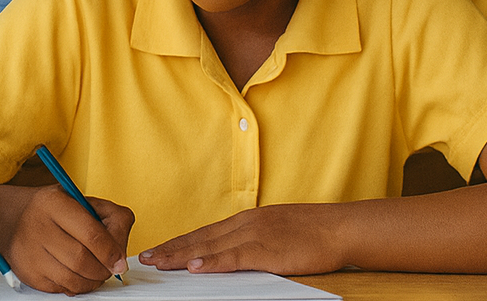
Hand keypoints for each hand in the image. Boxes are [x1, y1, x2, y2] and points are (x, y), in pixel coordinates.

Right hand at [9, 189, 132, 293]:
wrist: (16, 219)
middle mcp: (38, 227)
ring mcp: (30, 252)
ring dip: (92, 281)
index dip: (111, 252)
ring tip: (96, 271)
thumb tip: (120, 255)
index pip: (91, 234)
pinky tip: (79, 274)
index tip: (121, 261)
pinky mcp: (28, 273)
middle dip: (103, 269)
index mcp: (54, 203)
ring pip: (72, 279)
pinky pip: (62, 288)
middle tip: (110, 267)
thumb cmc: (57, 210)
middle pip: (82, 260)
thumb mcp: (83, 200)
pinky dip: (77, 286)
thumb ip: (110, 217)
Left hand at [140, 205, 344, 275]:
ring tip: (158, 262)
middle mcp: (246, 224)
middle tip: (146, 257)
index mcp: (248, 220)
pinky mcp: (267, 251)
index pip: (205, 232)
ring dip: (181, 255)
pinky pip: (234, 258)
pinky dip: (212, 262)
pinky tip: (195, 267)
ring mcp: (255, 236)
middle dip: (171, 248)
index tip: (159, 248)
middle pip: (200, 237)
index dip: (180, 241)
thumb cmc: (314, 234)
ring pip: (210, 246)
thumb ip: (254, 241)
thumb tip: (232, 254)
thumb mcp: (277, 232)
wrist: (340, 228)